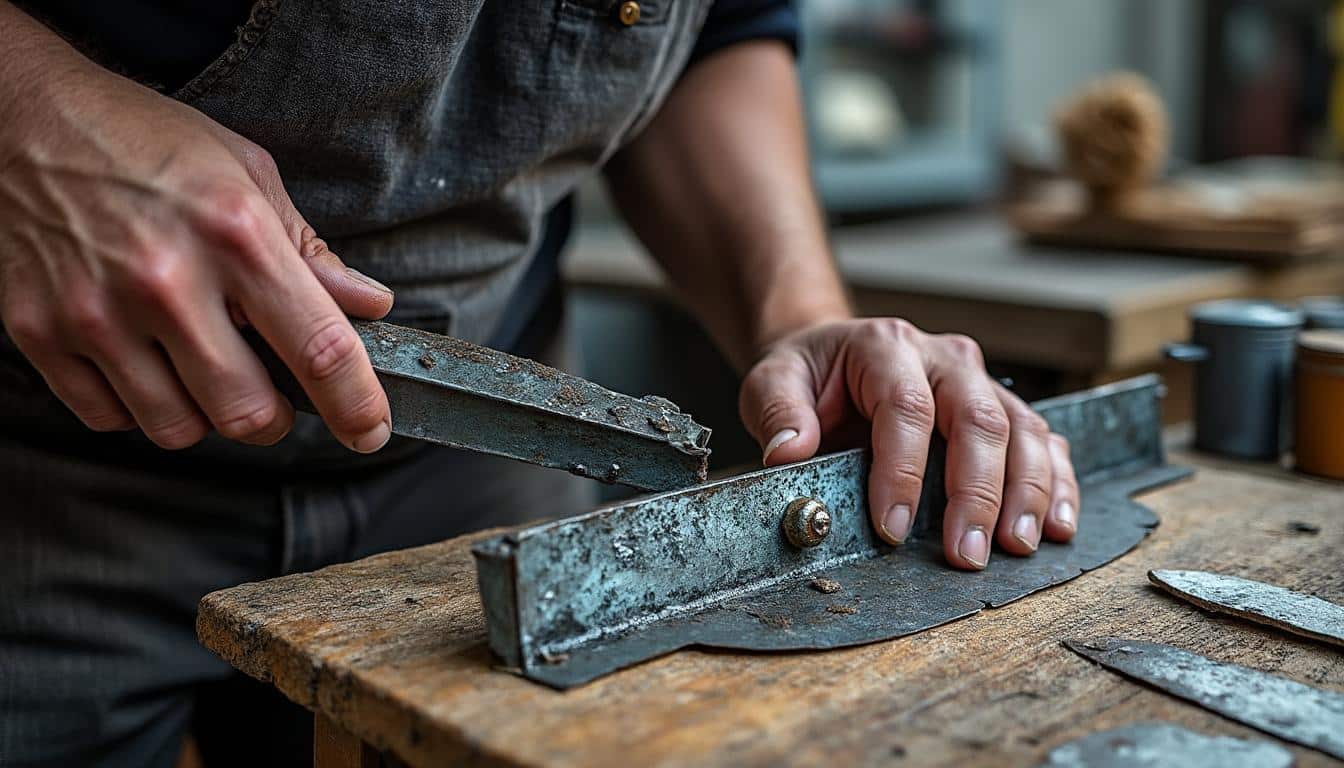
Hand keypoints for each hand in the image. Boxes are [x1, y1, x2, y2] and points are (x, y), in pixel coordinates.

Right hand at [0, 53, 392, 451]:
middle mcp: (168, 280)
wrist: (24, 118)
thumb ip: (310, 252)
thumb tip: (369, 306)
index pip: (319, 348)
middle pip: (247, 412)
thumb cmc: (148, 144)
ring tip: (203, 367)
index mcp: (237, 235)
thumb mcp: (249, 176)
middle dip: (274, 418)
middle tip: (274, 394)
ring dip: (206, 415)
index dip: (356, 406)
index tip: (371, 431)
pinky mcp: (40, 332)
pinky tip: (146, 362)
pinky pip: (109, 417)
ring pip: (177, 428)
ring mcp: (97, 311)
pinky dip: (138, 406)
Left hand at [739, 318, 1079, 569]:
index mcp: (887, 346)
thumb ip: (777, 412)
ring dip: (1027, 492)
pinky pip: (1046, 442)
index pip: (906, 407)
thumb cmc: (808, 377)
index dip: (903, 470)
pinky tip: (1057, 526)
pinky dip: (1057, 484)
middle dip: (977, 492)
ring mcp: (983, 382)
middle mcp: (946, 358)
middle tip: (968, 553)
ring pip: (1023, 430)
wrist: (835, 358)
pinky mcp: (1006, 410)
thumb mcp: (771, 381)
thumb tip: (789, 453)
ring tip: (1018, 546)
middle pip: (978, 419)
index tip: (894, 526)